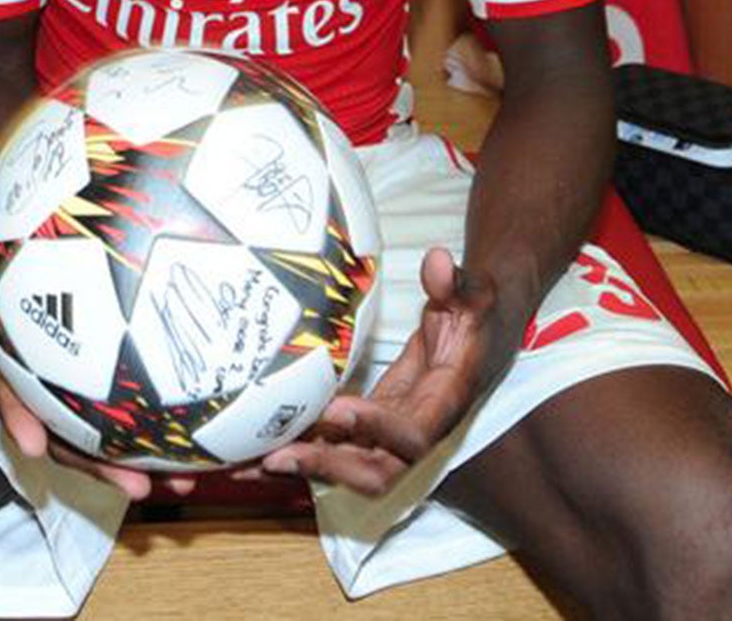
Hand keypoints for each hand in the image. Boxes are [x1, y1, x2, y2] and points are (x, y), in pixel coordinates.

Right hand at [0, 206, 196, 501]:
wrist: (49, 263)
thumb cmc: (31, 260)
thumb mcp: (8, 252)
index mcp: (20, 362)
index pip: (13, 395)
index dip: (21, 420)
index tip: (33, 447)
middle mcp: (49, 388)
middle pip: (66, 436)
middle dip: (96, 467)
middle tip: (133, 488)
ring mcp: (80, 398)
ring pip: (100, 444)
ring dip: (133, 469)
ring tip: (174, 487)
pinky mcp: (114, 398)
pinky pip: (131, 429)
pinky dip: (157, 447)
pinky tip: (194, 466)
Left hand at [260, 246, 507, 496]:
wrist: (478, 335)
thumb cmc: (474, 315)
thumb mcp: (472, 294)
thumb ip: (455, 284)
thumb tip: (439, 262)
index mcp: (443, 403)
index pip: (411, 433)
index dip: (375, 427)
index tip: (336, 410)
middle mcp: (416, 429)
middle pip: (375, 469)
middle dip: (329, 465)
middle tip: (279, 454)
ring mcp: (390, 432)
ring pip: (349, 465)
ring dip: (304, 465)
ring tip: (253, 462)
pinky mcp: (371, 426)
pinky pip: (336, 446)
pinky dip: (301, 450)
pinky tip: (259, 452)